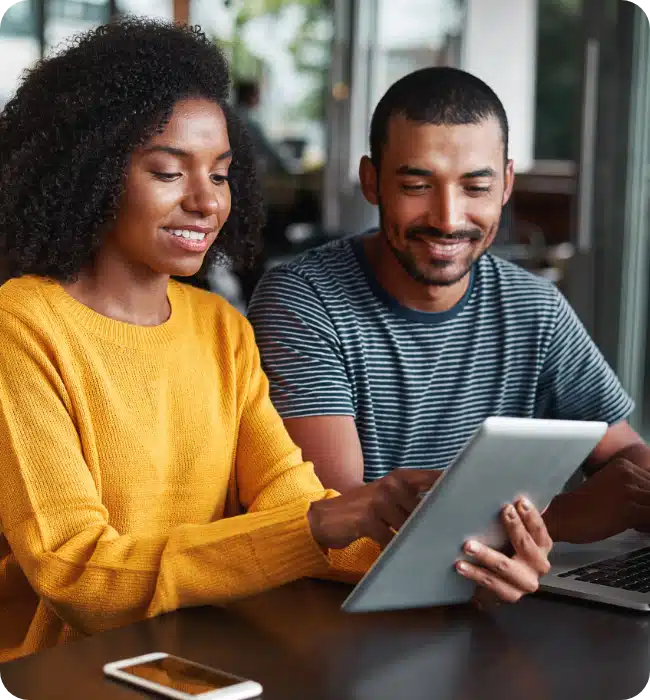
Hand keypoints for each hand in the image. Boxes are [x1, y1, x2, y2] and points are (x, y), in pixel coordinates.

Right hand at [307, 468, 443, 549]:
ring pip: (409, 526)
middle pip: (424, 509)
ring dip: (414, 540)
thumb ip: (411, 499)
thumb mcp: (386, 496)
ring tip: (421, 550)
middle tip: (447, 537)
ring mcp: (379, 501)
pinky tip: (397, 556)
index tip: (471, 495)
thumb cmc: (363, 510)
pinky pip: (391, 539)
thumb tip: (443, 511)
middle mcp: (391, 485)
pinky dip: (395, 550)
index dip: (451, 485)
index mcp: (399, 477)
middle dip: (432, 525)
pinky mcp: (367, 519)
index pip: (432, 478)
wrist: (326, 517)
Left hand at [455, 497, 552, 605]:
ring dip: (486, 555)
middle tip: (502, 512)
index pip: (539, 529)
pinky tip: (460, 565)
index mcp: (543, 545)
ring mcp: (525, 582)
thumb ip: (516, 513)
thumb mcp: (517, 529)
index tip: (518, 501)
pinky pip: (491, 584)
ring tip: (468, 545)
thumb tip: (505, 484)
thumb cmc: (510, 544)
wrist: (510, 580)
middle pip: (526, 546)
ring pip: (506, 566)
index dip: (530, 515)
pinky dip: (475, 574)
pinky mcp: (510, 594)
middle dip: (514, 528)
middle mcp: (539, 565)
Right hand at [545, 455, 649, 542]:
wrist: (560, 516)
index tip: (639, 508)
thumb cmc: (579, 508)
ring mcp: (628, 490)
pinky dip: (647, 526)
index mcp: (622, 466)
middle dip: (648, 505)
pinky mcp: (628, 508)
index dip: (646, 497)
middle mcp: (627, 473)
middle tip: (638, 518)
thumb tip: (641, 501)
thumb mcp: (605, 489)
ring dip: (648, 515)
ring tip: (635, 523)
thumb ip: (625, 488)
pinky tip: (635, 527)